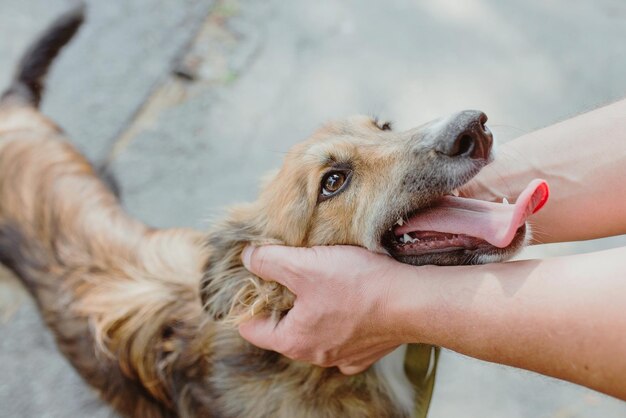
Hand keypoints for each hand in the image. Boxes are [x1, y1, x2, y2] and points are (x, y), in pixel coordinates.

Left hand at [238, 245, 409, 374]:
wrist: (413, 301)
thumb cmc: (358, 284)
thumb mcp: (303, 265)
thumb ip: (268, 261)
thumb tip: (248, 257)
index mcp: (293, 341)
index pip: (251, 327)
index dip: (249, 300)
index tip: (258, 278)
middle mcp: (316, 356)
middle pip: (283, 328)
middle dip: (283, 300)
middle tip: (290, 271)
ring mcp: (343, 356)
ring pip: (314, 330)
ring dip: (313, 307)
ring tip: (322, 279)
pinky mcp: (367, 350)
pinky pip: (342, 334)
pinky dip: (340, 317)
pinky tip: (348, 298)